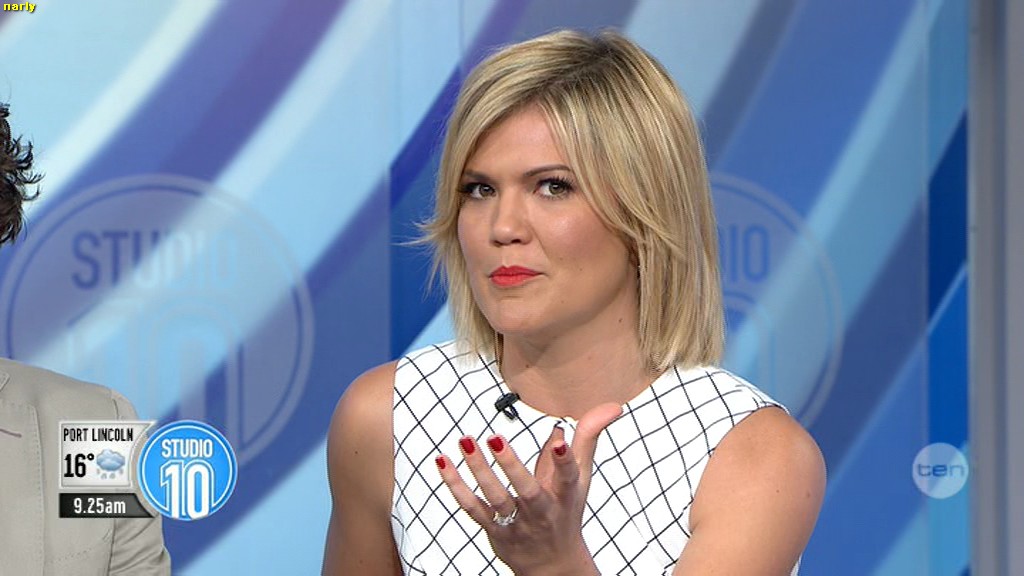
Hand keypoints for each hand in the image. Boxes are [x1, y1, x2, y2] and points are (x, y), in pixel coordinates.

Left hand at [435, 403, 622, 574]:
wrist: (552, 567)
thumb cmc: (566, 512)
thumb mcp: (582, 478)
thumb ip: (589, 438)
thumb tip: (611, 406)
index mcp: (566, 497)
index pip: (569, 478)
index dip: (564, 460)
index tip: (558, 441)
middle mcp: (541, 512)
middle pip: (527, 491)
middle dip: (512, 466)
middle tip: (495, 437)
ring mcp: (516, 523)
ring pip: (495, 498)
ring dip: (479, 470)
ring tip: (466, 441)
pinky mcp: (494, 530)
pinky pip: (472, 508)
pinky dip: (455, 486)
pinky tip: (443, 461)